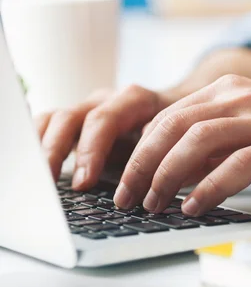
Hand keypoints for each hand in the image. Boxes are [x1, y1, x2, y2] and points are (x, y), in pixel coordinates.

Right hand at [35, 85, 173, 188]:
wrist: (180, 113)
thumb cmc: (178, 131)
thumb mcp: (176, 140)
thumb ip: (160, 156)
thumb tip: (147, 187)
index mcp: (134, 99)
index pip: (104, 119)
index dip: (91, 150)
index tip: (85, 182)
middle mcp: (107, 100)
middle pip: (72, 118)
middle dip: (59, 151)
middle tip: (53, 183)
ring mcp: (89, 107)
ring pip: (54, 119)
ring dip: (42, 148)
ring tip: (38, 178)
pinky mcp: (77, 120)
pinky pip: (48, 125)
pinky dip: (38, 143)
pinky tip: (35, 166)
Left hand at [114, 75, 250, 215]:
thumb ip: (223, 141)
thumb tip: (182, 169)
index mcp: (234, 90)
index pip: (171, 115)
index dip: (142, 148)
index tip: (129, 177)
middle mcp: (244, 98)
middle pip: (174, 125)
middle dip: (142, 163)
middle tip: (128, 195)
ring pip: (197, 142)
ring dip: (167, 175)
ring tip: (154, 203)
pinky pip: (235, 166)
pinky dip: (208, 189)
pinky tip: (194, 207)